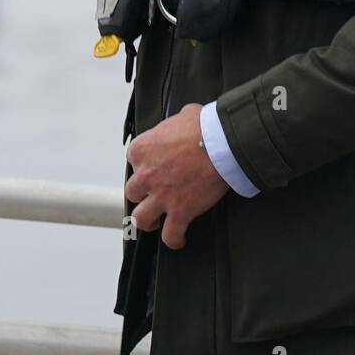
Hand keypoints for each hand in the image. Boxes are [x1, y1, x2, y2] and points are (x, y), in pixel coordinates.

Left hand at [125, 102, 229, 249]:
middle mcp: (146, 174)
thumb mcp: (182, 115)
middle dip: (143, 193)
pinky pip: (170, 235)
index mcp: (142, 149)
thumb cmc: (204, 127)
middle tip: (153, 193)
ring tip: (155, 222)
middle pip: (133, 191)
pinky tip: (178, 239)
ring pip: (141, 218)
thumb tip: (181, 125)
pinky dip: (174, 239)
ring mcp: (161, 196)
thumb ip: (173, 125)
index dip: (145, 165)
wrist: (221, 144)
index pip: (133, 161)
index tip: (154, 166)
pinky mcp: (179, 212)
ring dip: (148, 220)